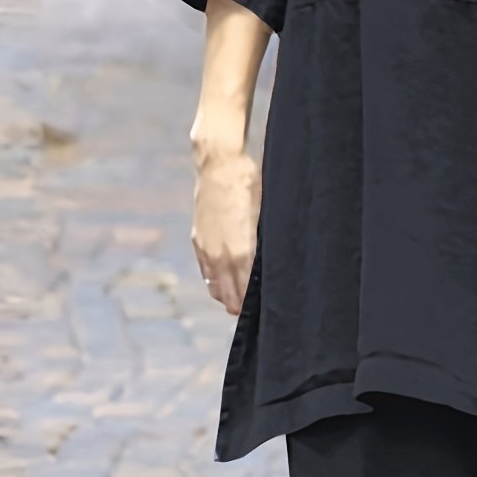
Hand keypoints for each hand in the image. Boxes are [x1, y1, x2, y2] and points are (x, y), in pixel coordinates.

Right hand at [191, 148, 259, 314]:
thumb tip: (277, 266)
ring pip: (217, 290)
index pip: (248, 293)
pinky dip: (217, 284)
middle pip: (232, 298)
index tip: (269, 311)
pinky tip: (227, 285)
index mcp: (243, 252)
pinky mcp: (199, 242)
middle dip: (244, 307)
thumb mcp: (267, 215)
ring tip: (242, 302)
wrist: (220, 165)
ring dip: (229, 298)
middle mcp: (223, 256)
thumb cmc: (251, 186)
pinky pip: (207, 275)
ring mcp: (208, 250)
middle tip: (258, 311)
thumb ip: (268, 246)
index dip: (257, 306)